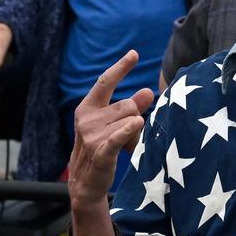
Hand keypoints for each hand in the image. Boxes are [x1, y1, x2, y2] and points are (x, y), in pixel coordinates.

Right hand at [68, 50, 154, 206]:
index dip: (120, 67)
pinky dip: (129, 130)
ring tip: (125, 147)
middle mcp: (87, 119)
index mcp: (87, 108)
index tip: (134, 53)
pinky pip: (120, 135)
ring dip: (135, 133)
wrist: (86, 183)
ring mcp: (91, 136)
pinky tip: (136, 125)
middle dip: (135, 117)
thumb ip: (131, 107)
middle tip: (129, 135)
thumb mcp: (113, 124)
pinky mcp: (100, 152)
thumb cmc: (102, 148)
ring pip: (131, 120)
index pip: (105, 82)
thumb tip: (149, 90)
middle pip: (127, 105)